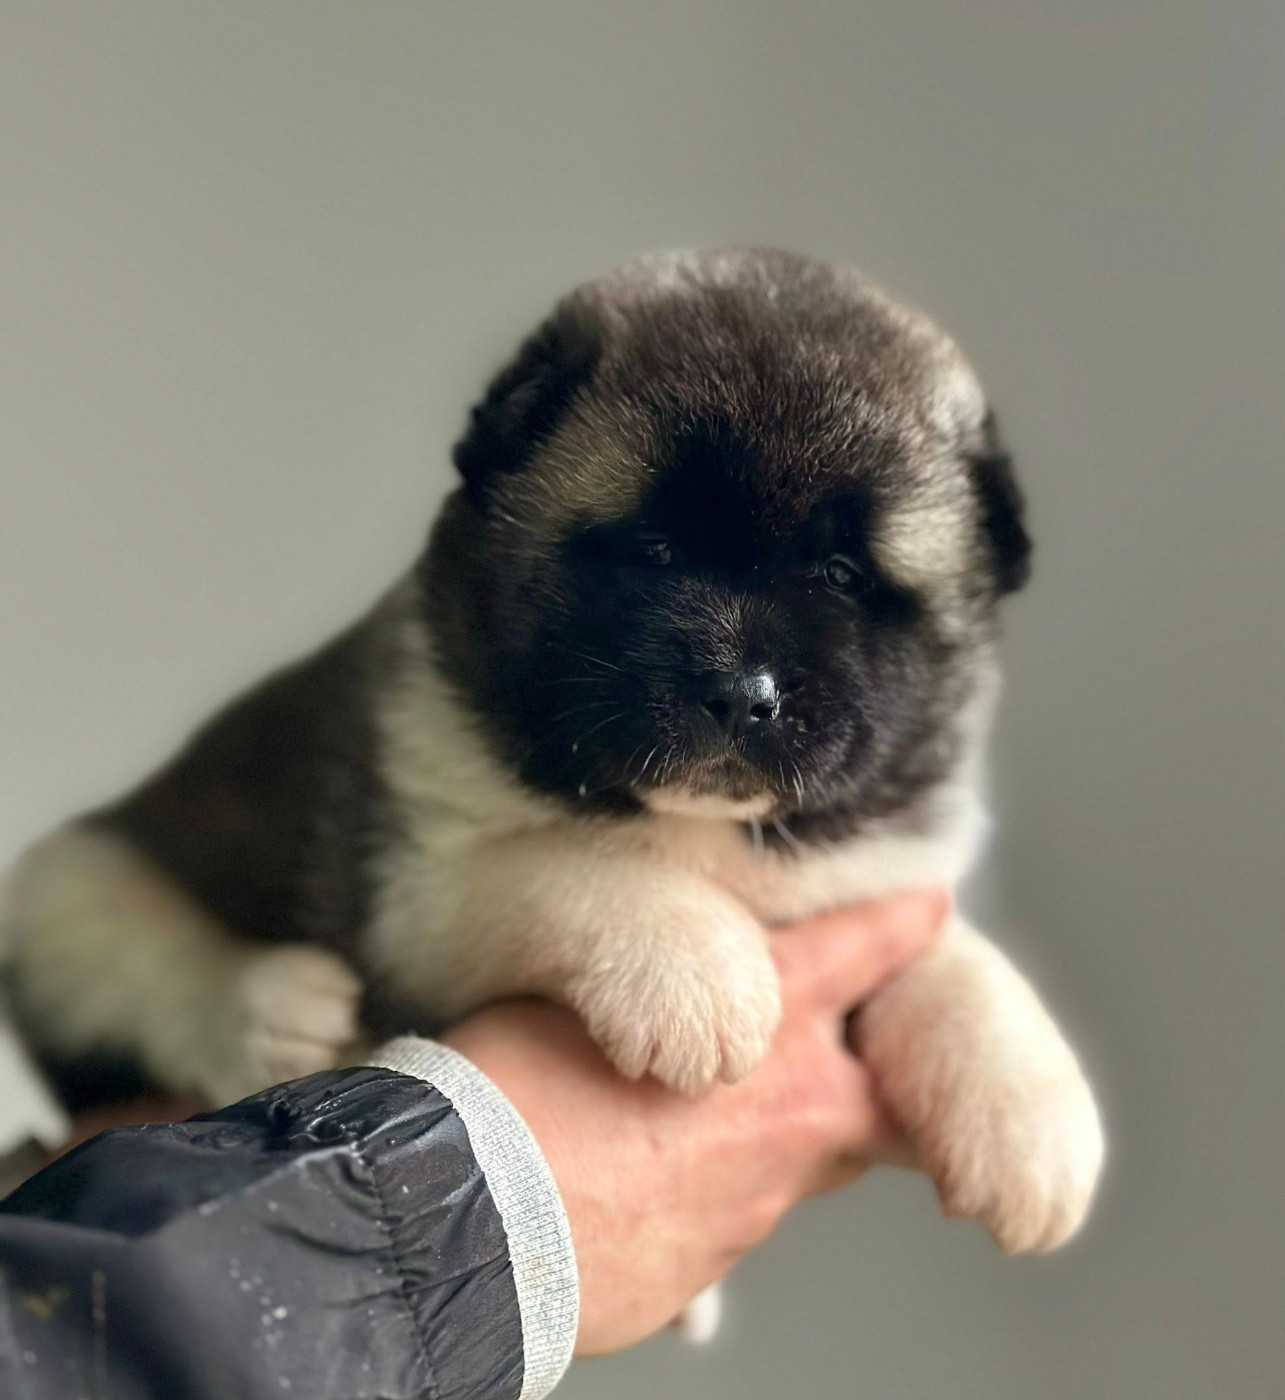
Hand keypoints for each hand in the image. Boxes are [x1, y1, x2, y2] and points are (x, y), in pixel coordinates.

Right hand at [443, 891, 945, 1355]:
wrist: (467, 1217)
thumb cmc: (508, 1084)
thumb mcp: (594, 995)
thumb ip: (662, 997)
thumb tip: (663, 1009)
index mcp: (760, 1011)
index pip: (864, 950)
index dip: (903, 928)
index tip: (932, 910)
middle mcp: (788, 1102)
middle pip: (876, 1091)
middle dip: (868, 1081)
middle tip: (841, 1067)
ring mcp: (763, 1192)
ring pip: (812, 1158)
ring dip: (785, 1137)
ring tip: (708, 1124)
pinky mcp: (722, 1259)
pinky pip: (743, 1214)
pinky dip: (720, 1196)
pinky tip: (653, 1185)